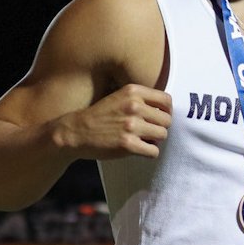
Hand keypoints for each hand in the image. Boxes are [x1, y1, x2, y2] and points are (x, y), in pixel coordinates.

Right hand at [55, 84, 171, 159]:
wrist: (76, 132)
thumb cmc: (99, 115)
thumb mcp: (119, 97)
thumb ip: (140, 99)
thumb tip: (165, 111)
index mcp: (133, 91)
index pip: (166, 100)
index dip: (166, 111)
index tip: (159, 117)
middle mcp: (134, 106)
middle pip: (167, 120)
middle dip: (160, 127)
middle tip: (148, 131)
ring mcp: (132, 125)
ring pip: (163, 135)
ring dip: (155, 140)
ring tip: (143, 140)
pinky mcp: (128, 144)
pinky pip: (154, 151)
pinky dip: (149, 153)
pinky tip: (139, 150)